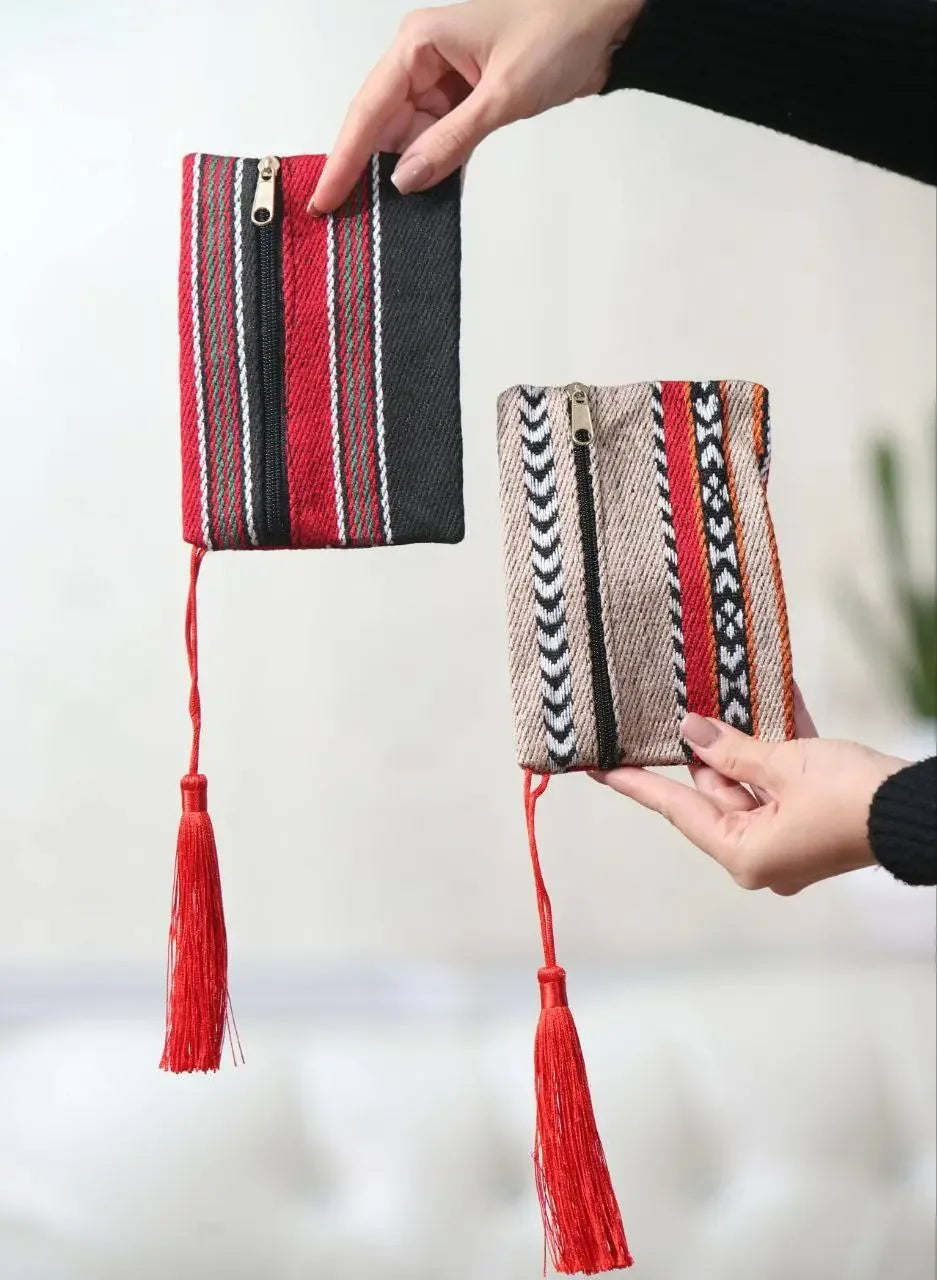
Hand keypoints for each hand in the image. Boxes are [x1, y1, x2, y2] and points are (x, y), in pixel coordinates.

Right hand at [309, 0, 642, 212]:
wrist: (608, 23)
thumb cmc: (560, 32)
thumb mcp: (502, 94)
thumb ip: (452, 140)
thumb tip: (407, 179)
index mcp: (419, 42)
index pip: (368, 109)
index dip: (344, 158)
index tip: (324, 198)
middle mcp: (423, 58)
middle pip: (382, 126)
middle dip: (371, 170)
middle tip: (352, 219)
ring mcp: (444, 80)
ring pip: (409, 137)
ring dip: (410, 172)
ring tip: (394, 213)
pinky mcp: (466, 99)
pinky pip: (438, 139)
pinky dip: (437, 166)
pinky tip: (430, 195)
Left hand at [591, 692, 907, 894]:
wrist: (922, 811)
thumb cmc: (852, 799)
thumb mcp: (784, 766)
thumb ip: (732, 749)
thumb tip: (690, 731)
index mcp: (744, 853)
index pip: (675, 809)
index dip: (635, 782)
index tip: (595, 767)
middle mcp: (762, 850)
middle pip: (715, 789)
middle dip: (702, 744)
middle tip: (672, 704)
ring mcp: (789, 832)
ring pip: (751, 775)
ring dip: (742, 735)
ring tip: (713, 691)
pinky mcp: (814, 813)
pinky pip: (785, 772)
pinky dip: (779, 739)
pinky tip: (771, 692)